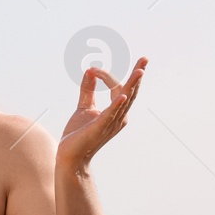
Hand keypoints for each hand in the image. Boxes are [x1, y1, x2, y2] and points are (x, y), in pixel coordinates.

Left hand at [59, 56, 144, 170]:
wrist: (70, 155)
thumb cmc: (79, 134)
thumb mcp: (84, 107)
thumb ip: (88, 89)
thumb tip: (89, 70)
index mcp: (116, 111)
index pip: (118, 88)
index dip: (106, 76)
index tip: (93, 70)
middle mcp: (119, 117)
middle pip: (131, 92)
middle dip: (137, 76)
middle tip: (144, 59)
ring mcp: (111, 123)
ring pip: (125, 101)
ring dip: (131, 85)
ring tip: (139, 71)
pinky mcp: (99, 128)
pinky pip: (110, 115)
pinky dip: (117, 105)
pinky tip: (123, 95)